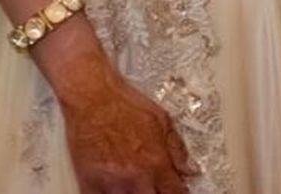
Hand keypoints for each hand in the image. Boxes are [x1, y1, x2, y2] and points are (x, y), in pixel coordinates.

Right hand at [50, 45, 194, 193]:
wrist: (91, 96)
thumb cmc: (122, 103)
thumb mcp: (160, 119)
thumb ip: (177, 148)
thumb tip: (190, 169)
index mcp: (156, 162)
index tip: (177, 191)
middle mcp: (136, 177)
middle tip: (155, 187)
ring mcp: (113, 185)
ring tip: (135, 185)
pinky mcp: (90, 186)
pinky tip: (116, 188)